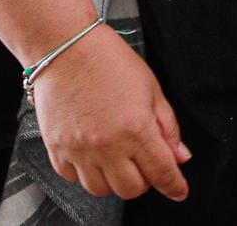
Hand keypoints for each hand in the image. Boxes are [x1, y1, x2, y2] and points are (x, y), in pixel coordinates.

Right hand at [32, 27, 190, 201]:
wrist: (65, 46)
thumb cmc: (109, 60)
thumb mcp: (151, 88)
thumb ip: (168, 127)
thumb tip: (180, 156)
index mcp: (137, 130)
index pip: (162, 174)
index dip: (175, 186)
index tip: (178, 189)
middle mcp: (108, 146)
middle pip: (131, 190)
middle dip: (143, 180)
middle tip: (142, 162)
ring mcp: (79, 149)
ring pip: (101, 190)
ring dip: (113, 179)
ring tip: (114, 157)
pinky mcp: (56, 147)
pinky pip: (72, 178)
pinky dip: (84, 172)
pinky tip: (90, 152)